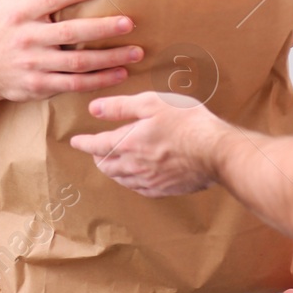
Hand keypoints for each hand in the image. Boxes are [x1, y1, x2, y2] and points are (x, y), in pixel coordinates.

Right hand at [0, 0, 143, 103]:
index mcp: (21, 13)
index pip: (52, 0)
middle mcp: (28, 38)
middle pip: (70, 33)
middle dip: (102, 29)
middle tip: (129, 22)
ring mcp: (34, 65)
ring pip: (77, 63)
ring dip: (109, 58)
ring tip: (136, 52)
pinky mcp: (40, 86)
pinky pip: (74, 84)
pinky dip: (99, 81)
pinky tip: (120, 73)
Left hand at [68, 91, 227, 196]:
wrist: (216, 152)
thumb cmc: (187, 122)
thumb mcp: (151, 103)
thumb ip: (120, 107)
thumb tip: (94, 109)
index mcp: (127, 143)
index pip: (96, 145)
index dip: (84, 142)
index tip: (75, 141)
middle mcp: (134, 166)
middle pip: (106, 166)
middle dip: (97, 157)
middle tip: (95, 151)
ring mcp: (149, 181)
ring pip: (121, 179)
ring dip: (112, 170)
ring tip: (111, 164)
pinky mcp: (164, 189)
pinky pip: (138, 188)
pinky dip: (130, 182)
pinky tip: (134, 178)